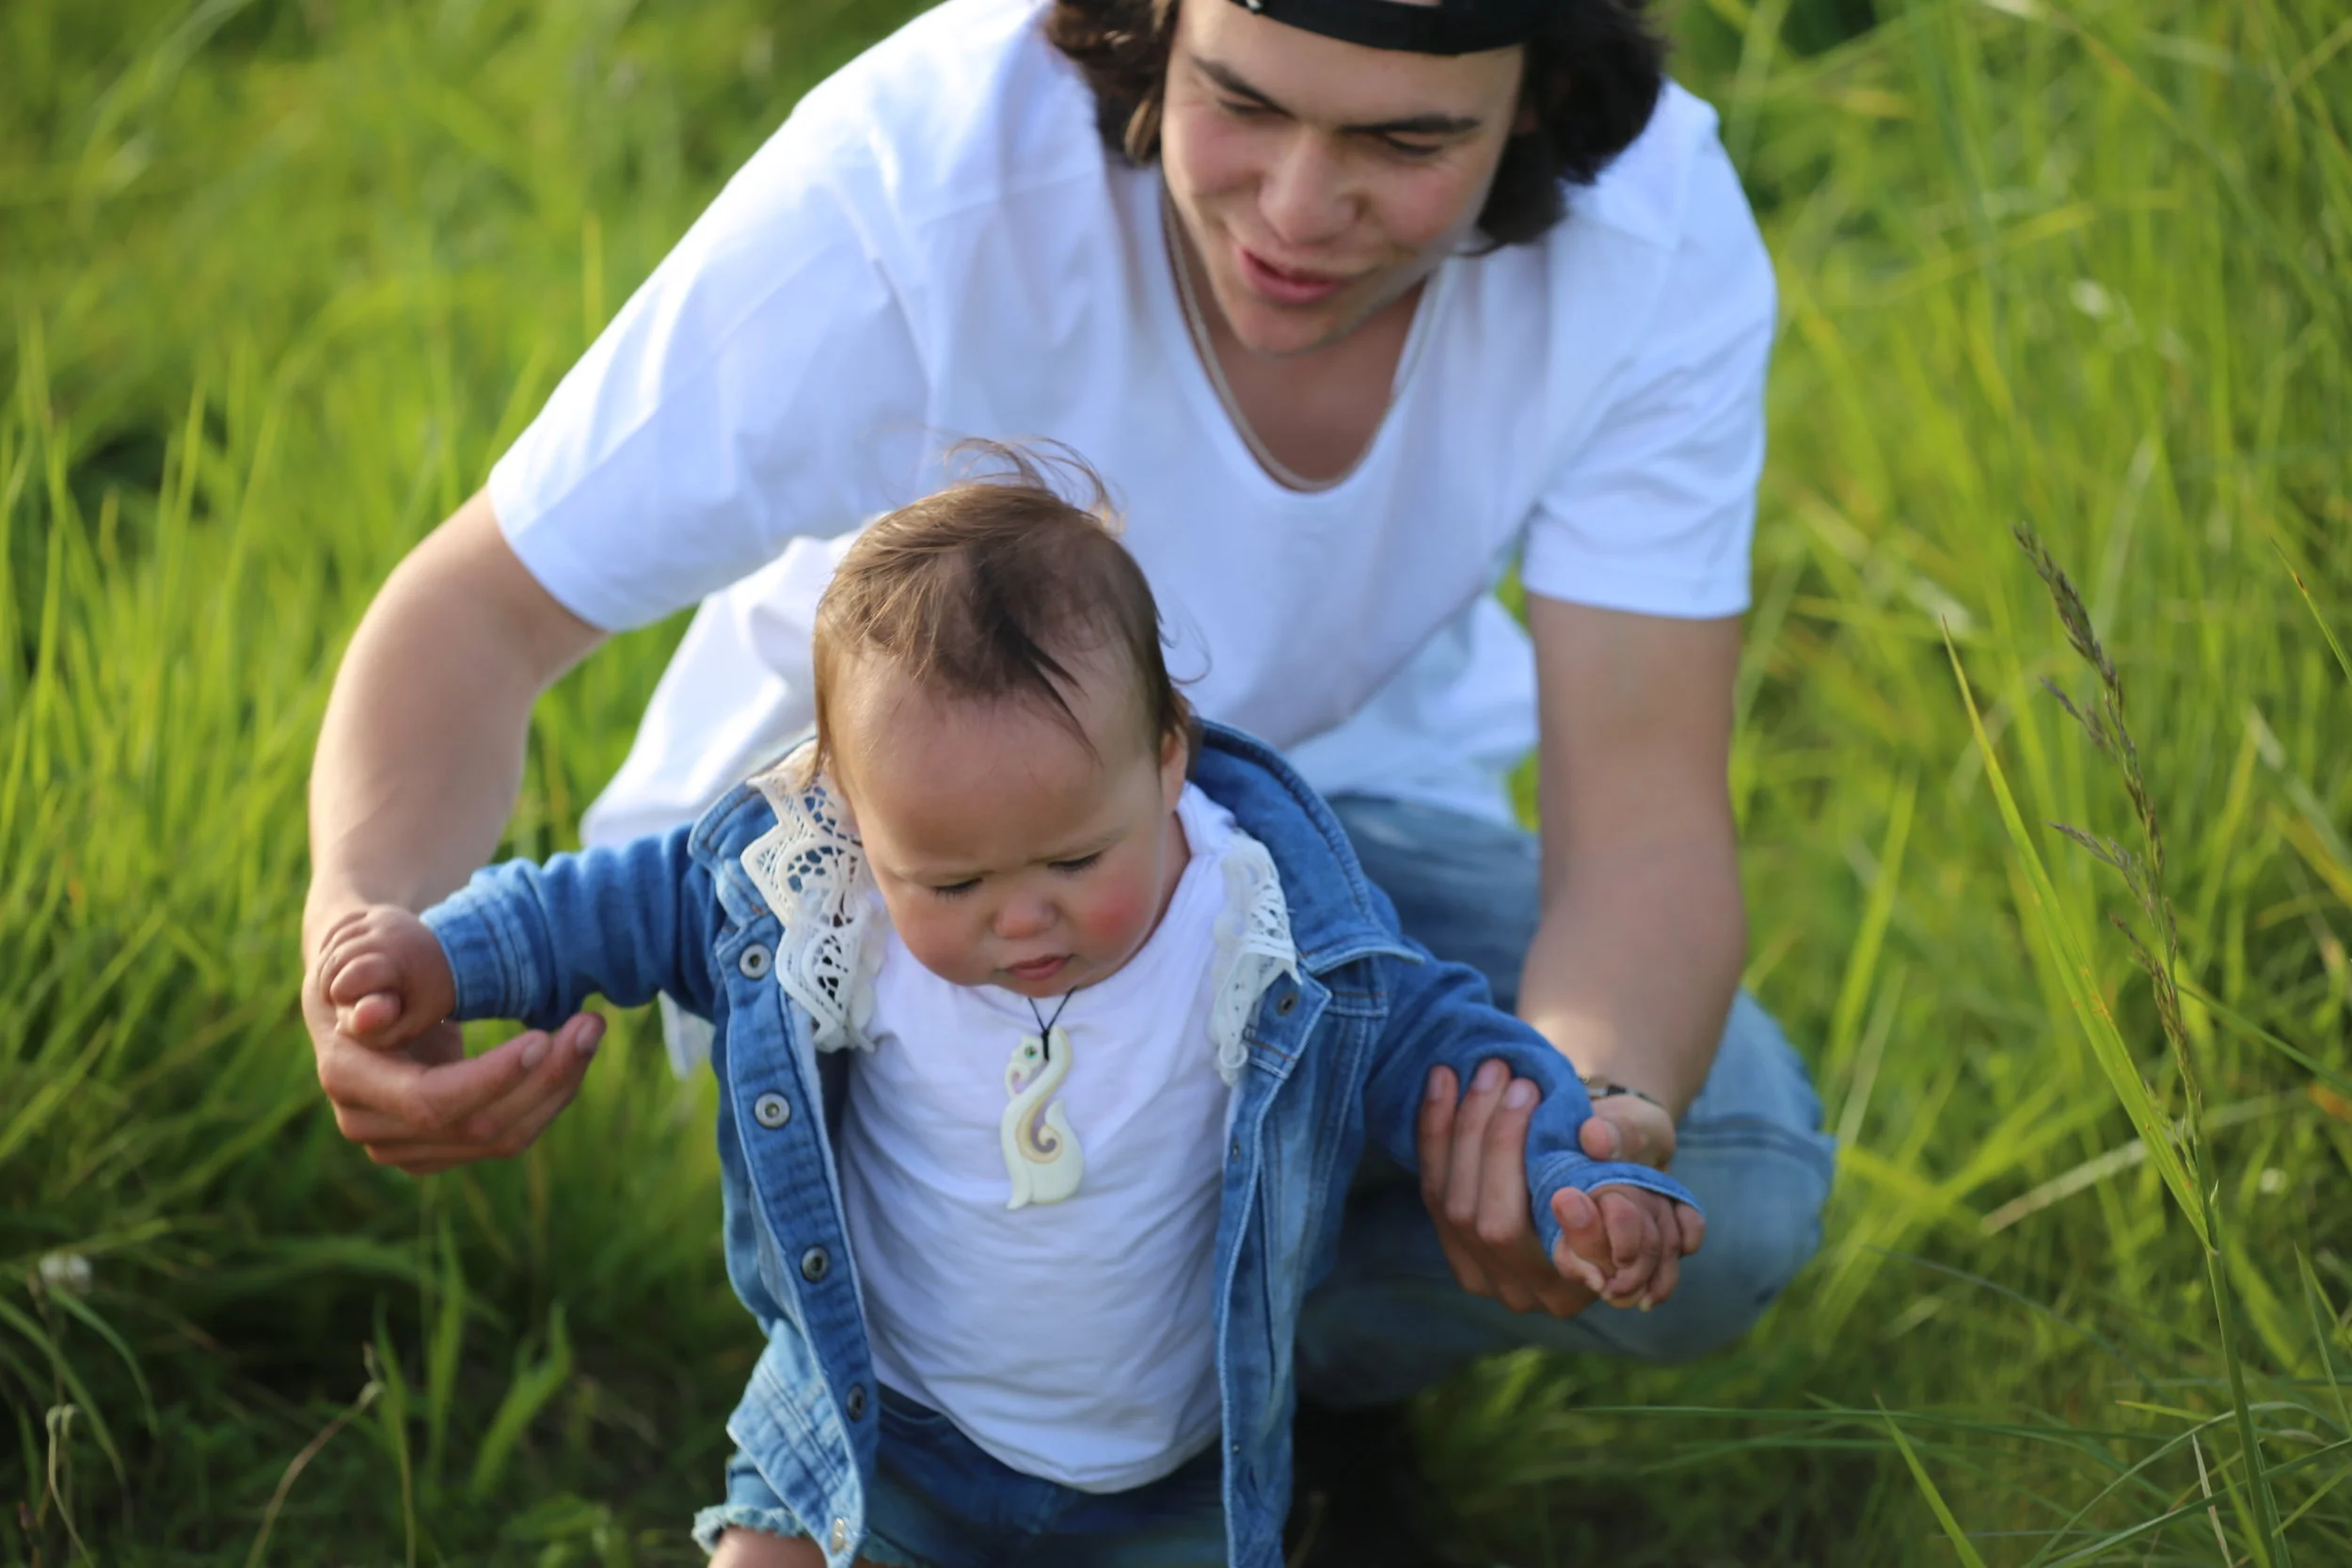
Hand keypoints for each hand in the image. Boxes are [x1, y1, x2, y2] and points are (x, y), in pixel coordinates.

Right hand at [304, 906, 601, 1173]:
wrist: (370, 990)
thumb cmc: (377, 956)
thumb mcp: (371, 949)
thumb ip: (370, 976)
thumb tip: (371, 1016)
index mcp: (346, 1074)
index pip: (428, 1101)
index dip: (490, 1078)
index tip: (540, 1038)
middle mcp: (367, 1124)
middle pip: (476, 1126)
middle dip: (544, 1078)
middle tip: (592, 1023)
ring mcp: (400, 1146)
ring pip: (500, 1139)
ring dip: (557, 1087)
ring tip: (590, 1030)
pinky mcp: (435, 1150)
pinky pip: (505, 1137)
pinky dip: (546, 1097)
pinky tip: (570, 1055)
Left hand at [1418, 1060, 1703, 1313]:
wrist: (1590, 1152)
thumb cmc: (1626, 1146)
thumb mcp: (1645, 1136)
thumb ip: (1629, 1138)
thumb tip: (1596, 1137)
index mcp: (1590, 1278)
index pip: (1562, 1251)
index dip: (1557, 1207)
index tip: (1543, 1122)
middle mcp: (1532, 1293)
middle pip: (1493, 1224)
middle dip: (1496, 1141)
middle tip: (1509, 1076)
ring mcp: (1485, 1275)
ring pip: (1454, 1206)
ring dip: (1461, 1129)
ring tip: (1483, 1071)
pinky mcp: (1452, 1246)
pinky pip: (1433, 1191)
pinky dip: (1434, 1132)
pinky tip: (1441, 1080)